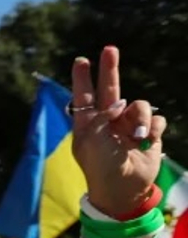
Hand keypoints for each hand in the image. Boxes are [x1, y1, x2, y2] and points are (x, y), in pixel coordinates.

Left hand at [69, 47, 164, 216]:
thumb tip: (120, 103)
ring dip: (140, 117)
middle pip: (110, 88)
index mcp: (88, 122)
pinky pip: (155, 120)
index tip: (81, 60)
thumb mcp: (91, 141)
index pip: (84, 95)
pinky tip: (146, 141)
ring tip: (136, 136)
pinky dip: (152, 129)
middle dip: (110, 69)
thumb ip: (101, 117)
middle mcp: (108, 120)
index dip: (83, 78)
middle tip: (110, 49)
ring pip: (139, 105)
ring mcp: (129, 126)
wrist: (123, 188)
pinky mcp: (148, 134)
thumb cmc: (100, 166)